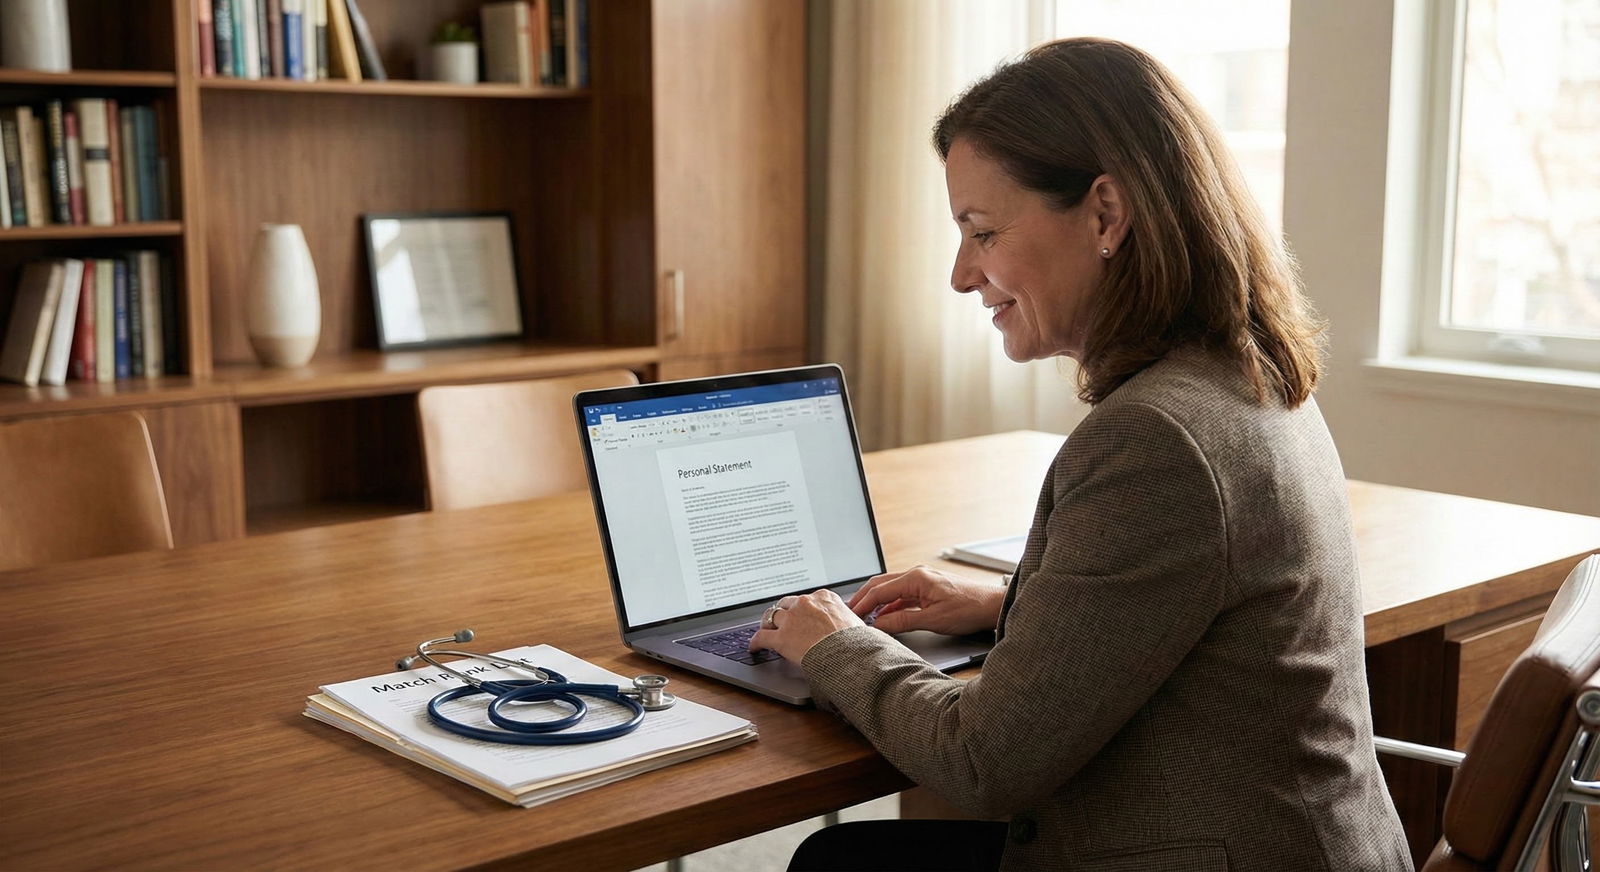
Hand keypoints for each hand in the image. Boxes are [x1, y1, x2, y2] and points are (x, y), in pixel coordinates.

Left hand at [748, 589, 862, 661]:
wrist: (851, 654)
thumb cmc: (858, 642)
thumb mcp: (856, 622)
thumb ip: (846, 619)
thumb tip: (852, 626)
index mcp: (824, 597)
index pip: (806, 600)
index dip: (800, 609)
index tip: (799, 614)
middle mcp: (805, 603)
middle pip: (786, 604)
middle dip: (783, 613)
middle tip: (779, 622)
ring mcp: (792, 619)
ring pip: (771, 617)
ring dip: (768, 624)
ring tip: (765, 631)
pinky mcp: (781, 637)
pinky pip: (761, 637)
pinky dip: (755, 642)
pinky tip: (754, 647)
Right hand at [846, 565, 1004, 636]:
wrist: (992, 606)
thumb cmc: (969, 609)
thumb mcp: (933, 620)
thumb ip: (902, 621)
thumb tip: (879, 624)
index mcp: (916, 578)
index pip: (880, 590)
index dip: (862, 604)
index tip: (851, 616)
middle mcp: (917, 575)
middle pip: (880, 585)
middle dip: (863, 599)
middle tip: (849, 614)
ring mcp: (922, 581)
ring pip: (890, 590)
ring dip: (875, 602)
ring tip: (862, 616)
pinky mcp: (927, 589)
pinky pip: (901, 595)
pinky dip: (889, 605)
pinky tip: (883, 617)